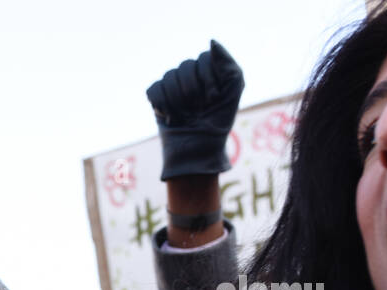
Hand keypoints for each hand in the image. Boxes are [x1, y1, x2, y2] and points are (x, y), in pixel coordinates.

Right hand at [147, 40, 243, 179]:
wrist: (197, 150)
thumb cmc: (218, 121)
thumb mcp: (233, 91)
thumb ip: (228, 63)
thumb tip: (211, 42)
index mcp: (210, 71)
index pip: (203, 59)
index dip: (207, 79)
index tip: (213, 99)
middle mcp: (191, 76)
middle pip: (185, 66)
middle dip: (192, 90)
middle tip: (197, 109)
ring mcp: (173, 87)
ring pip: (169, 77)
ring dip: (178, 99)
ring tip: (184, 115)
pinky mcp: (157, 100)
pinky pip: (154, 89)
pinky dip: (162, 104)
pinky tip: (170, 117)